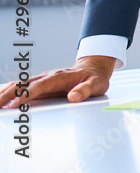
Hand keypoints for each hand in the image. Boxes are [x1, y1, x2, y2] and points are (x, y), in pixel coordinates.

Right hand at [0, 56, 115, 107]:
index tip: (14, 105)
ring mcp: (42, 79)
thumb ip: (86, 90)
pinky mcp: (40, 83)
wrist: (93, 68)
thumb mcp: (96, 85)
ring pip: (20, 85)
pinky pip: (21, 86)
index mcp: (60, 77)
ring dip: (5, 93)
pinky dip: (9, 91)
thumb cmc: (94, 78)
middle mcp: (48, 76)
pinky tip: (0, 97)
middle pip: (24, 85)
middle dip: (8, 95)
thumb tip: (74, 97)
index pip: (40, 86)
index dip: (26, 95)